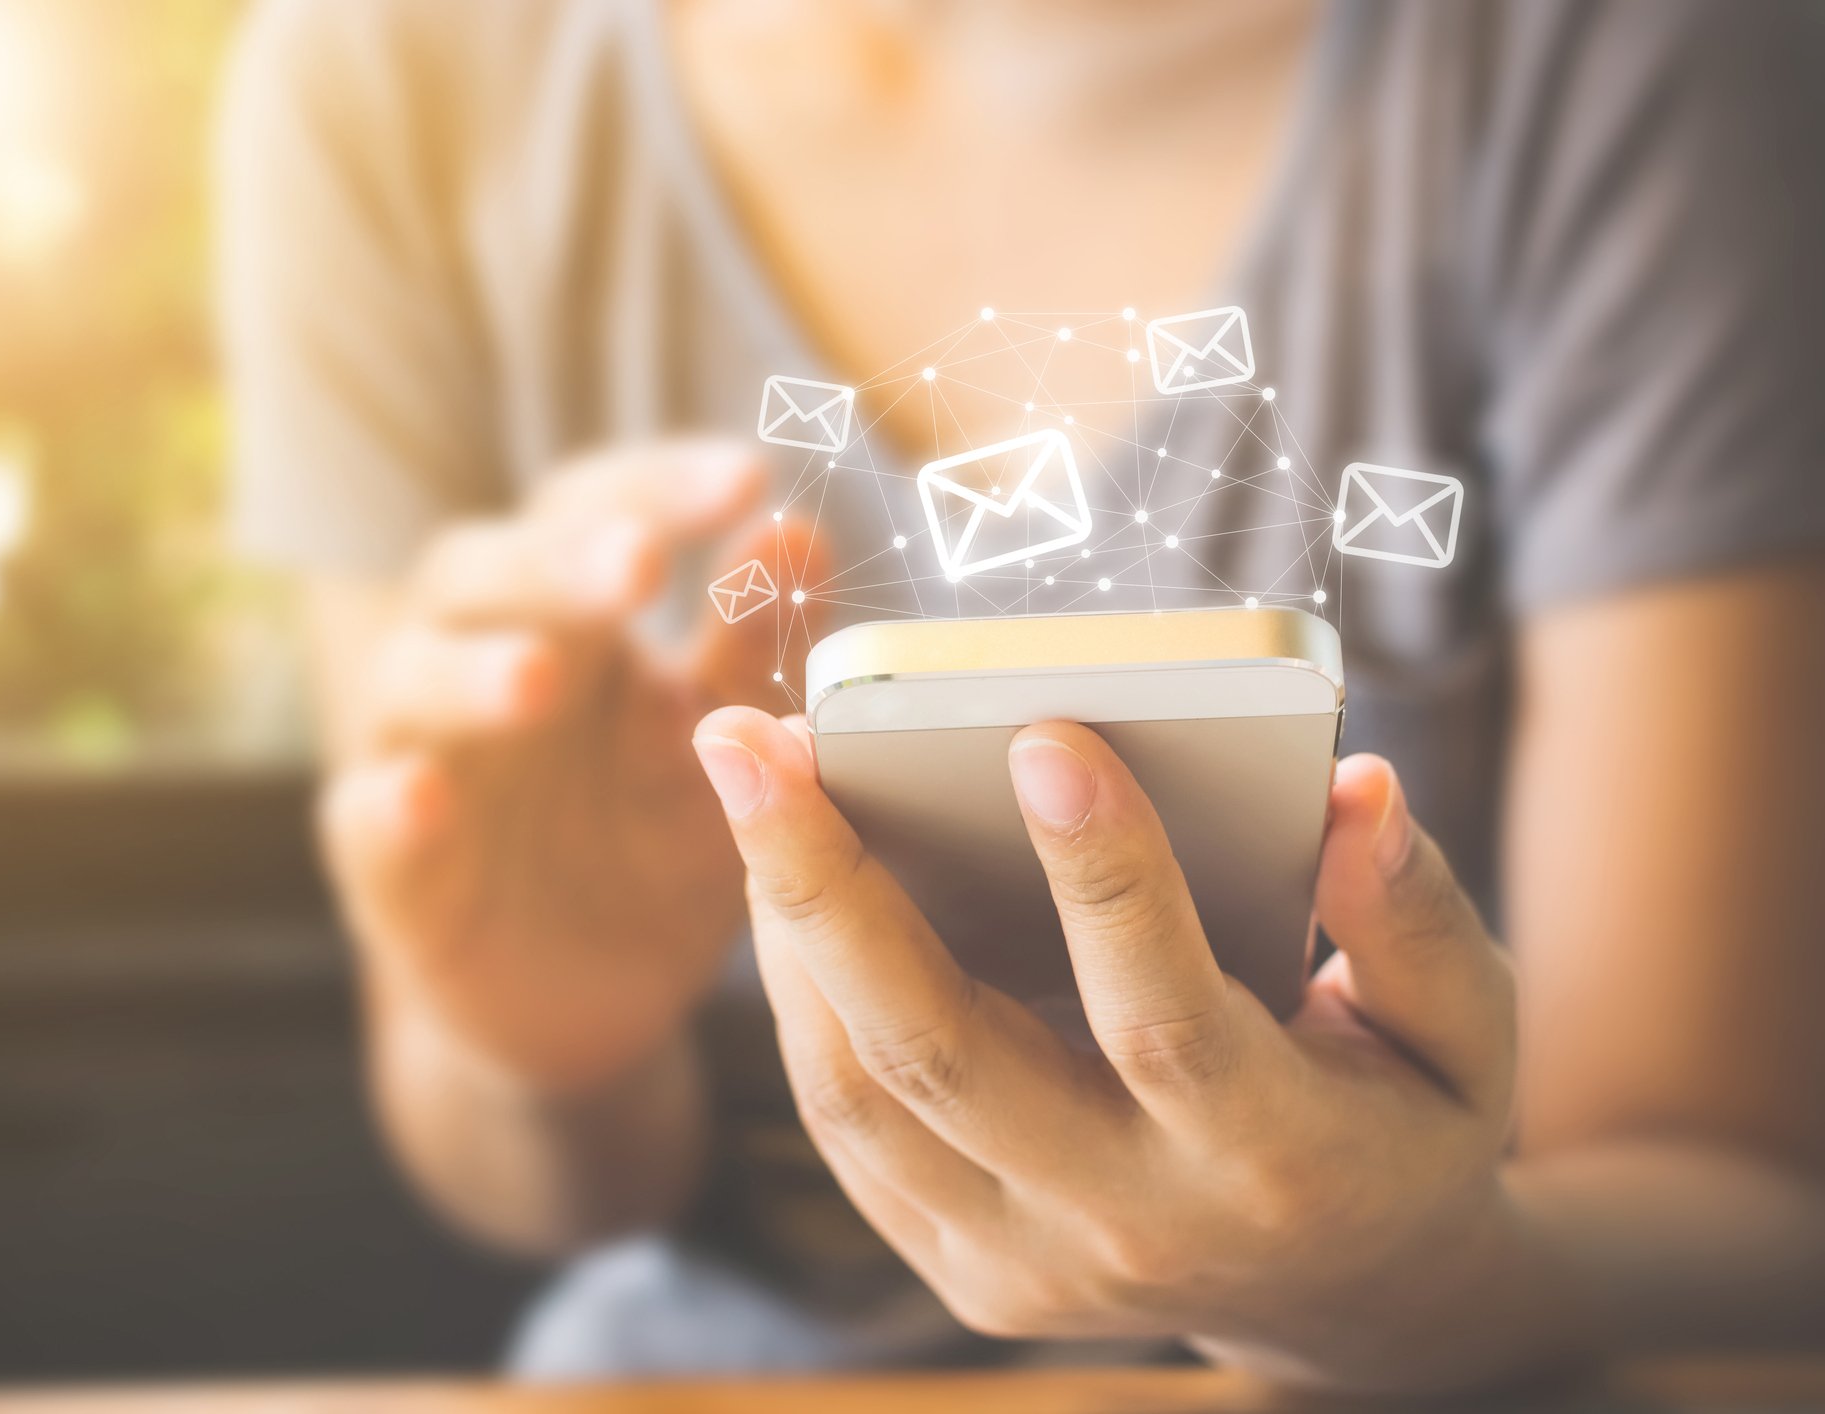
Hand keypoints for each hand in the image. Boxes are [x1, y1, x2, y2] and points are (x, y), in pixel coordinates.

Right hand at [321, 442, 814, 1095]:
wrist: (591, 1001)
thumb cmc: (655, 841)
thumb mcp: (725, 751)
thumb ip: (749, 647)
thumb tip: (800, 531)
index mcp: (572, 611)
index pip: (596, 510)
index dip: (661, 487)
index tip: (748, 476)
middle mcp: (479, 654)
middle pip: (489, 571)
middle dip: (561, 562)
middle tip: (639, 564)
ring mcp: (422, 753)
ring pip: (414, 678)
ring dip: (472, 672)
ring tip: (541, 681)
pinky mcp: (386, 864)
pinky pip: (365, 818)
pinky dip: (390, 804)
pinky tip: (425, 797)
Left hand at [692, 709, 1552, 1390]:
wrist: (1344, 1302)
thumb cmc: (1400, 1125)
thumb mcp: (1463, 1034)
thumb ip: (1413, 918)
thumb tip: (1354, 788)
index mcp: (1269, 1160)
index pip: (1163, 1016)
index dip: (1106, 876)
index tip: (1040, 731)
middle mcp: (1128, 1224)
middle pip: (941, 1054)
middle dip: (828, 881)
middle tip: (749, 736)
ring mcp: (1025, 1262)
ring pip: (860, 1090)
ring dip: (785, 926)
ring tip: (749, 778)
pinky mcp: (960, 1263)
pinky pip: (847, 1126)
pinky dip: (799, 997)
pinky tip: (781, 875)